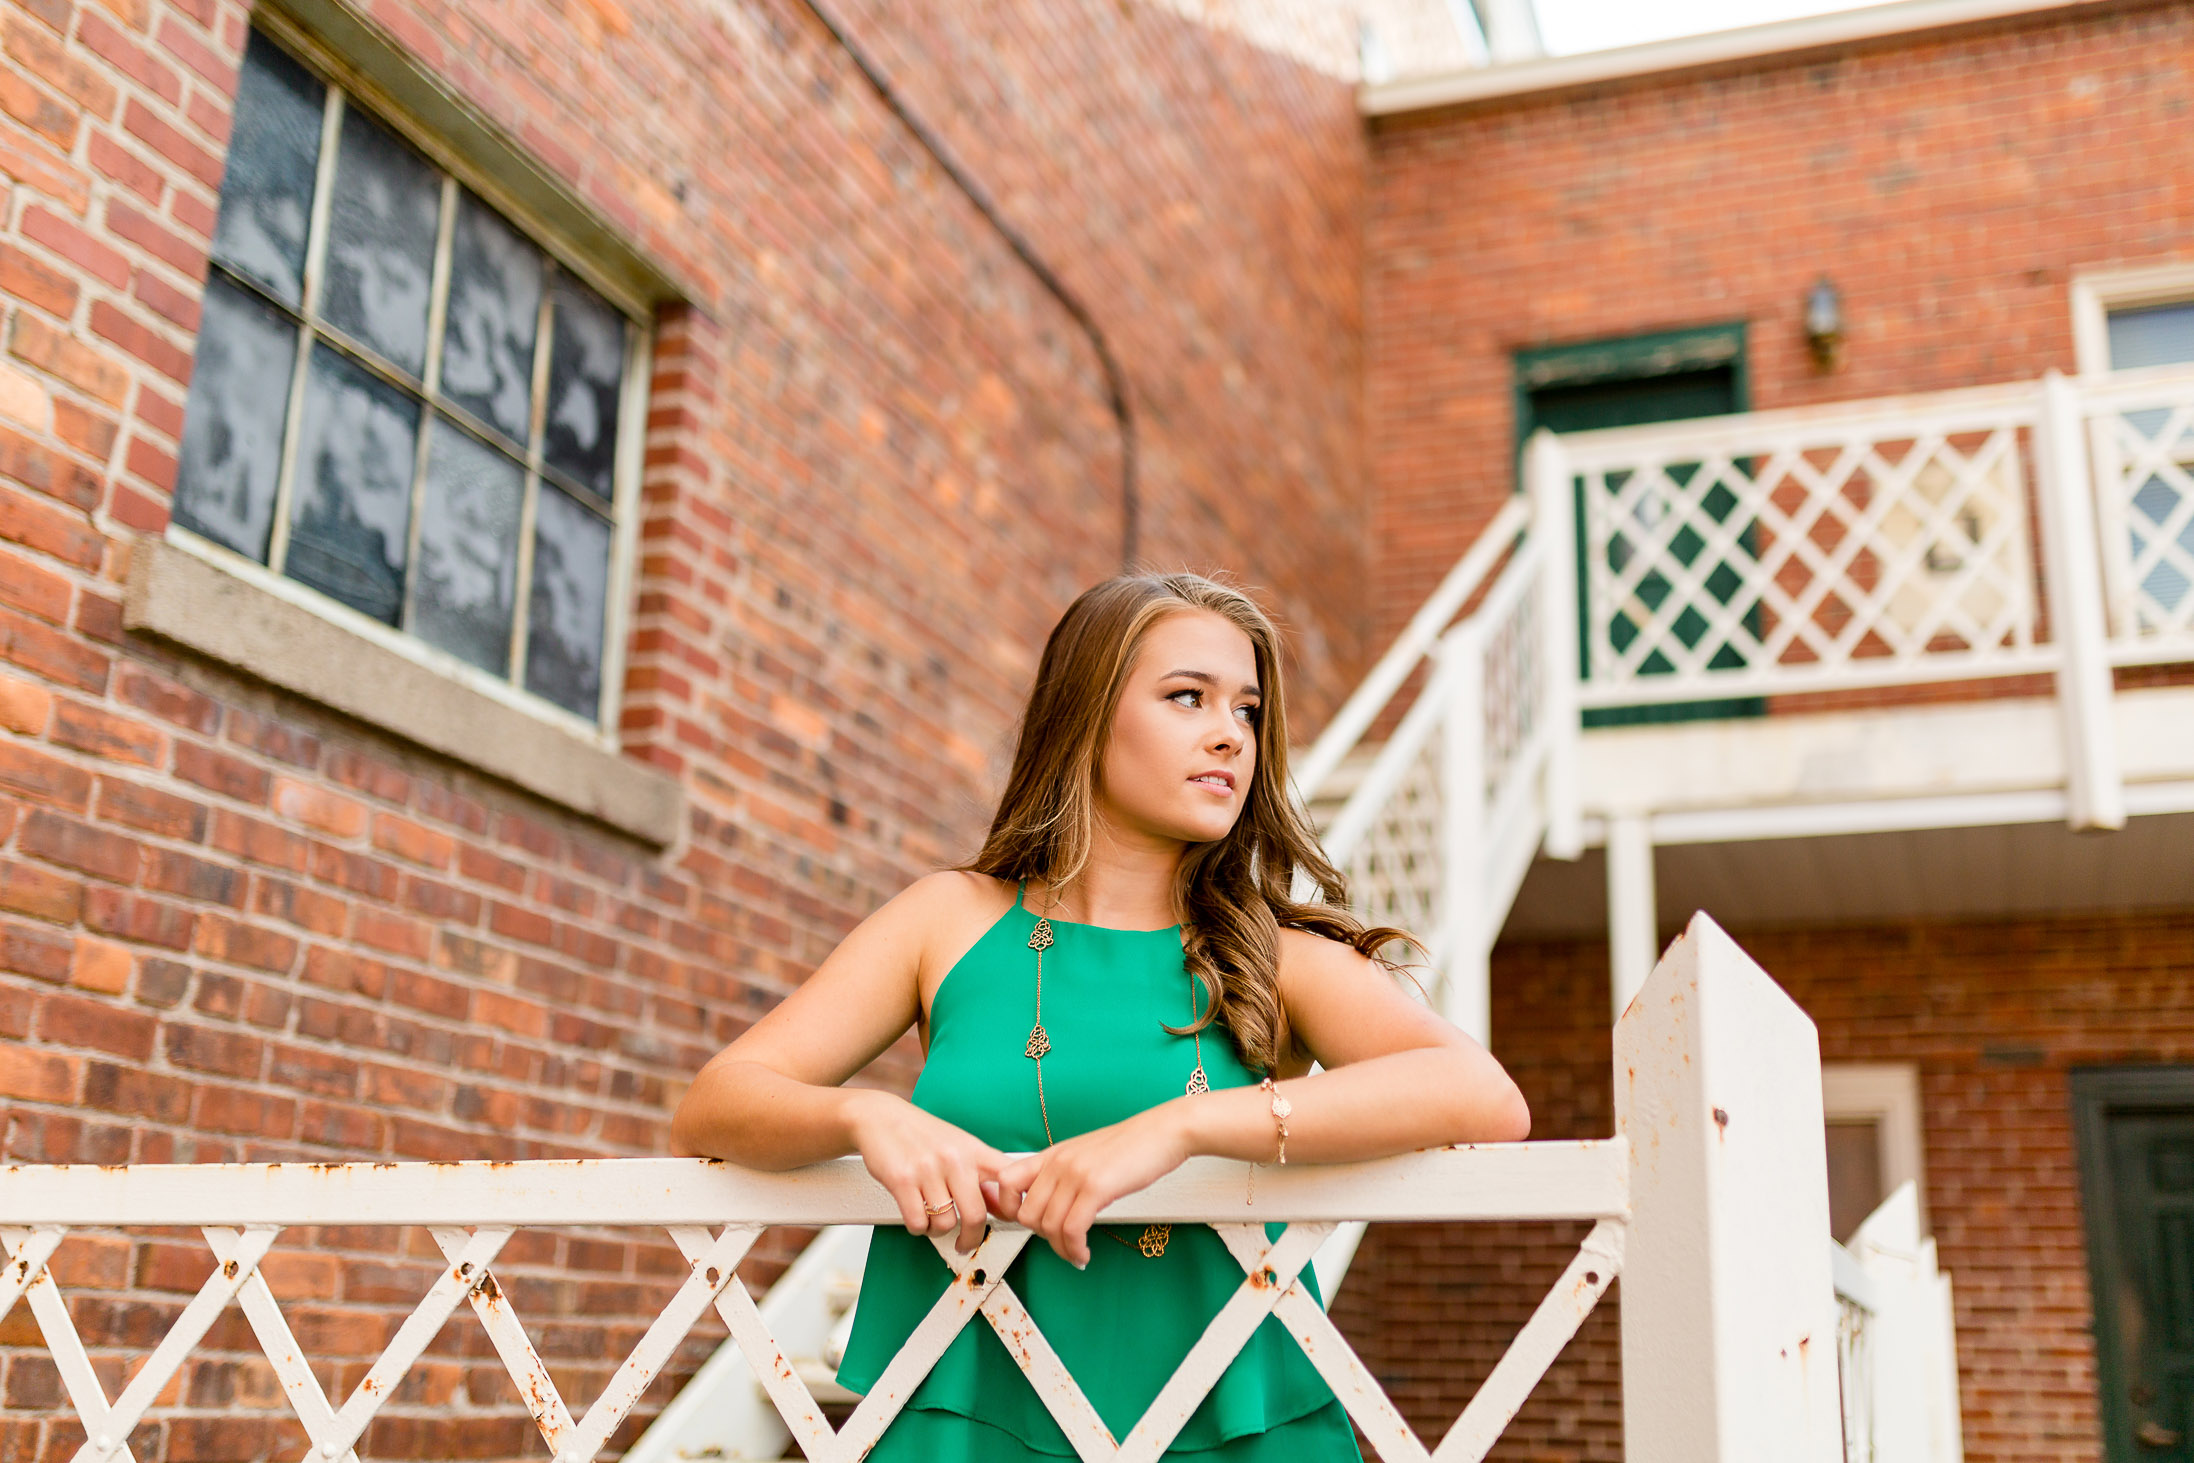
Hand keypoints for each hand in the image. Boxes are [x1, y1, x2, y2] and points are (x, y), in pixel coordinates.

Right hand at [848, 1091, 1007, 1253]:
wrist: (882, 1117)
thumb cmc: (922, 1135)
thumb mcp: (959, 1146)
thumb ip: (979, 1175)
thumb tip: (1001, 1207)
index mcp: (974, 1150)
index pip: (1008, 1178)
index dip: (1015, 1205)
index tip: (1011, 1220)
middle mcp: (954, 1159)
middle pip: (976, 1215)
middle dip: (971, 1238)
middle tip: (966, 1242)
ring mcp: (928, 1170)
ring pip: (944, 1224)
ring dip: (938, 1231)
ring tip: (932, 1219)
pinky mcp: (902, 1180)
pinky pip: (918, 1222)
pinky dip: (918, 1228)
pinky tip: (917, 1216)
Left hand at [986, 1105, 1192, 1268]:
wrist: (1163, 1132)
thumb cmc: (1131, 1147)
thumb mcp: (1086, 1155)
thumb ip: (1065, 1175)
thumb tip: (1052, 1206)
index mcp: (1052, 1154)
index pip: (1004, 1181)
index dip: (1008, 1208)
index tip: (1030, 1226)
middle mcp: (1058, 1162)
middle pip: (1026, 1214)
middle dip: (1042, 1237)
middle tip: (1062, 1243)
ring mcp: (1075, 1174)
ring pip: (1048, 1226)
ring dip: (1062, 1249)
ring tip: (1077, 1253)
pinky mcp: (1095, 1187)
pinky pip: (1072, 1230)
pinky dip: (1075, 1249)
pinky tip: (1085, 1253)